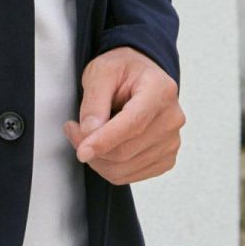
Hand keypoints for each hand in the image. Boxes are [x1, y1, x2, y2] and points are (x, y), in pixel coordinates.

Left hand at [63, 46, 184, 184]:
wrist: (140, 76)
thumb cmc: (121, 70)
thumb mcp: (100, 71)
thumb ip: (94, 101)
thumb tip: (90, 132)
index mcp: (160, 90)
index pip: (133, 124)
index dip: (105, 141)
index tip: (81, 152)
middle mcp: (172, 118)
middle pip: (127, 150)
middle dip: (92, 148)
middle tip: (72, 130)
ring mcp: (172, 141)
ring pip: (126, 168)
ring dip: (98, 159)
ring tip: (85, 135)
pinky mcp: (166, 158)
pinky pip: (132, 175)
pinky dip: (110, 167)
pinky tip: (104, 146)